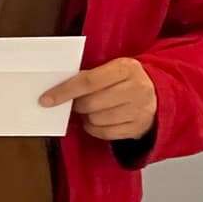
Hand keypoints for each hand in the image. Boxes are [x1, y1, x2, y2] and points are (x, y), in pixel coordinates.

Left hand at [40, 57, 157, 140]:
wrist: (156, 94)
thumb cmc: (123, 81)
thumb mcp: (111, 69)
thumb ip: (87, 76)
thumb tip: (56, 89)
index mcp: (125, 68)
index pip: (88, 80)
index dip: (64, 91)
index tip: (46, 99)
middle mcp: (136, 88)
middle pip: (91, 103)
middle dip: (77, 105)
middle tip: (77, 103)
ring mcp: (140, 109)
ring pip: (96, 120)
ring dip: (87, 117)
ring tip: (91, 110)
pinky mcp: (138, 127)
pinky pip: (104, 133)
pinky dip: (95, 128)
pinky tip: (98, 120)